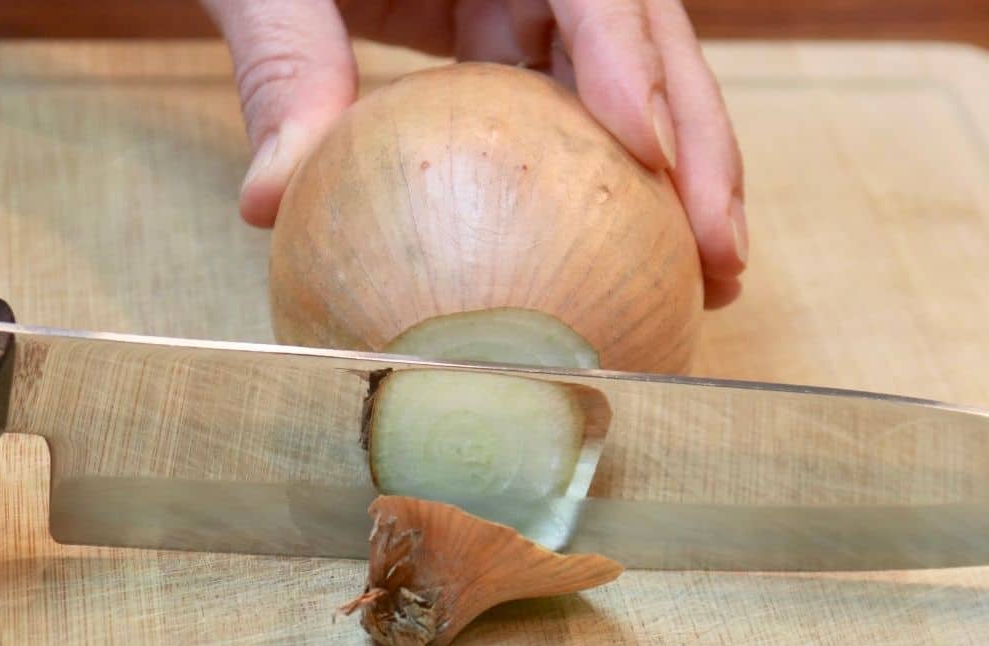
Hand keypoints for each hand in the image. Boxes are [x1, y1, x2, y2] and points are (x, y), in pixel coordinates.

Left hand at [205, 0, 747, 307]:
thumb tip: (271, 201)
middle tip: (718, 253)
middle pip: (644, 41)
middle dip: (692, 145)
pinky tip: (621, 245)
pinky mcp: (502, 31)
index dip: (630, 62)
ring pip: (622, 83)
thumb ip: (282, 65)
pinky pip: (565, 102)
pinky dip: (597, 175)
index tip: (647, 157)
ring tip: (705, 270)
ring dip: (670, 177)